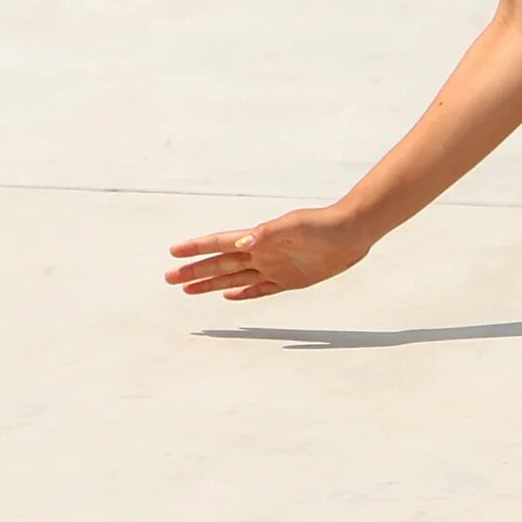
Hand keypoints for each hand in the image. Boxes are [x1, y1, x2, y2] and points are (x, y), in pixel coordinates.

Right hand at [165, 206, 371, 300]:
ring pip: (233, 279)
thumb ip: (268, 234)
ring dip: (211, 284)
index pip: (219, 244)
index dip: (196, 248)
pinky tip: (228, 297)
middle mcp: (261, 253)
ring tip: (188, 289)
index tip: (173, 252)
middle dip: (194, 271)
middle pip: (220, 265)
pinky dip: (242, 294)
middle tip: (169, 278)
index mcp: (258, 238)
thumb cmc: (323, 225)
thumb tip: (241, 243)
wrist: (352, 232)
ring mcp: (274, 267)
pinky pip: (259, 290)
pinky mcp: (289, 280)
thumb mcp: (295, 226)